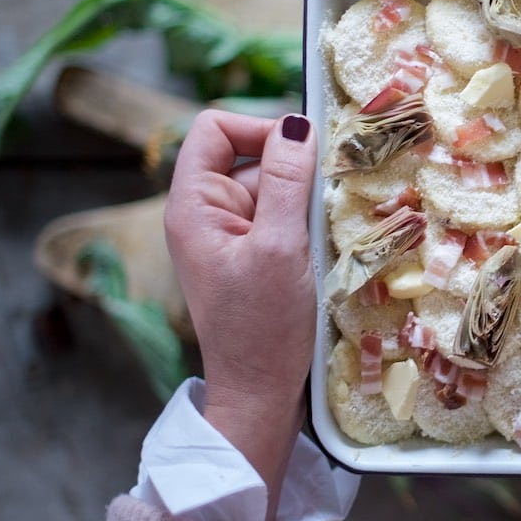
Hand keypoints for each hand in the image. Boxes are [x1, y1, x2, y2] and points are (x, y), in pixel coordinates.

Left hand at [164, 110, 316, 520]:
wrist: (260, 396)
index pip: (215, 128)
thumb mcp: (279, 247)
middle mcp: (204, 215)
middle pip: (248, 155)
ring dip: (303, 198)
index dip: (260, 128)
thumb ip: (285, 181)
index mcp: (193, 205)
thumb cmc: (263, 328)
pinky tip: (323, 247)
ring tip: (326, 229)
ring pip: (270, 187)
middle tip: (326, 196)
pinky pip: (279, 218)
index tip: (304, 154)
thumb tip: (296, 124)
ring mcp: (228, 237)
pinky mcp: (251, 258)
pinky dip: (304, 223)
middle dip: (291, 167)